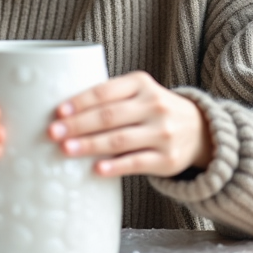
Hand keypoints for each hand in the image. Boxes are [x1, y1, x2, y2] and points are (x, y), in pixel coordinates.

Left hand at [47, 71, 212, 177]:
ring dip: (90, 145)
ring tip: (66, 149)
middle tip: (53, 132)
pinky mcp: (167, 159)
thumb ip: (110, 98)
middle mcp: (154, 105)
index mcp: (141, 84)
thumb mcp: (138, 92)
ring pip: (120, 140)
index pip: (105, 92)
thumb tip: (63, 115)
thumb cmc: (153, 110)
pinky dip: (115, 166)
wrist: (198, 130)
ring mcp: (162, 132)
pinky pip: (136, 163)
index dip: (80, 102)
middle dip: (78, 125)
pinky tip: (96, 169)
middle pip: (109, 116)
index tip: (59, 112)